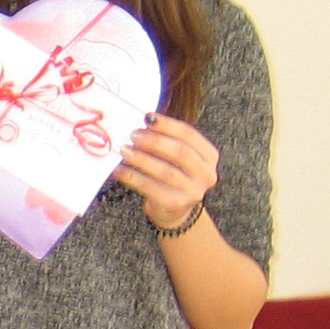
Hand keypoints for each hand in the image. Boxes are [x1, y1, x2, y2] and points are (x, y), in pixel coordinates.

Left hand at [116, 112, 220, 230]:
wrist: (173, 211)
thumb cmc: (173, 176)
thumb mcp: (177, 157)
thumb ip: (166, 140)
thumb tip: (142, 124)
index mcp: (209, 156)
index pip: (189, 135)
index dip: (167, 125)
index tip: (147, 117)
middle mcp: (206, 174)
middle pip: (179, 152)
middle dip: (154, 141)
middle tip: (134, 135)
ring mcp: (192, 191)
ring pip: (165, 171)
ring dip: (142, 159)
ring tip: (125, 151)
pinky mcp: (175, 204)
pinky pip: (150, 187)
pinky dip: (132, 177)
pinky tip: (120, 170)